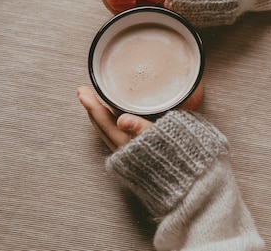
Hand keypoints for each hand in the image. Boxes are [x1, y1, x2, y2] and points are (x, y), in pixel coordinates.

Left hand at [76, 83, 203, 150]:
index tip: (83, 92)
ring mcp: (127, 155)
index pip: (103, 122)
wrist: (186, 179)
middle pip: (101, 127)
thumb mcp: (160, 138)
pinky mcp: (134, 157)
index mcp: (127, 144)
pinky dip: (110, 125)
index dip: (92, 105)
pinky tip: (115, 119)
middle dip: (92, 109)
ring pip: (107, 133)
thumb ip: (141, 128)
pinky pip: (115, 137)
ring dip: (99, 117)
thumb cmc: (176, 156)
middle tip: (84, 93)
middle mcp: (123, 151)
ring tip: (96, 103)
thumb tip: (122, 119)